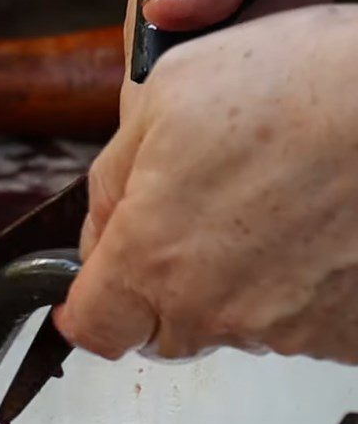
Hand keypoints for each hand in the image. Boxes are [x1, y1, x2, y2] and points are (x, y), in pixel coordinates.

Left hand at [54, 5, 357, 365]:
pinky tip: (316, 233)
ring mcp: (283, 331)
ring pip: (231, 326)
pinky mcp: (344, 336)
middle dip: (161, 289)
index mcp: (149, 258)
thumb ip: (112, 180)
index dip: (91, 304)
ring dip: (234, 286)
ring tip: (270, 211)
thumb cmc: (296, 87)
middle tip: (196, 222)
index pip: (93, 327)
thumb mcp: (163, 99)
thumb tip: (101, 229)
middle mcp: (210, 310)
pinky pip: (298, 326)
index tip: (101, 283)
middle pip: (160, 331)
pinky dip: (297, 291)